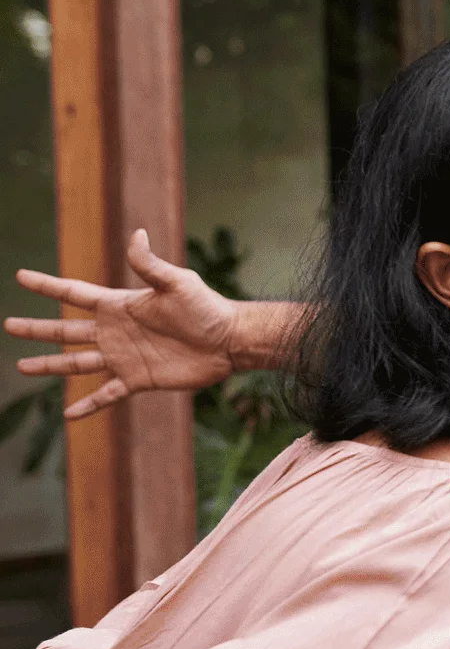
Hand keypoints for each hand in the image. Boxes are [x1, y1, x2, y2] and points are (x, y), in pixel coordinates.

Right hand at [4, 229, 238, 416]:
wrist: (229, 340)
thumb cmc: (207, 308)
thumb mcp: (177, 282)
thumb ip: (150, 265)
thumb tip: (137, 234)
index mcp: (120, 306)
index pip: (75, 294)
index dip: (48, 286)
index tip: (20, 277)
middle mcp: (116, 332)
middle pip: (67, 331)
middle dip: (37, 329)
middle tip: (10, 325)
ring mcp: (124, 357)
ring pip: (77, 363)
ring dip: (50, 365)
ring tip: (22, 366)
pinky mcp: (138, 380)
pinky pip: (106, 395)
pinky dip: (88, 405)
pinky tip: (68, 414)